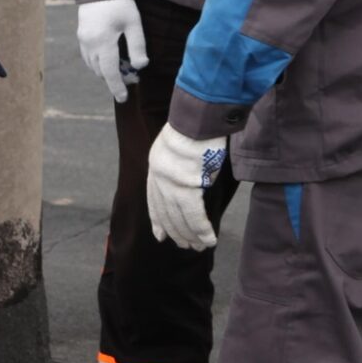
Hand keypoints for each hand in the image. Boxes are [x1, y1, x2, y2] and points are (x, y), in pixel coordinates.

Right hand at [77, 0, 148, 101]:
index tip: (123, 98)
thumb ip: (137, 45)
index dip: (117, 87)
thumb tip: (140, 66)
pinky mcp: (81, 37)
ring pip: (94, 66)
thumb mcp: (133, 23)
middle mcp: (90, 44)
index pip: (110, 72)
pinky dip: (99, 63)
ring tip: (124, 68)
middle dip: (115, 79)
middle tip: (133, 77)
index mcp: (103, 42)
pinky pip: (89, 58)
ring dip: (107, 72)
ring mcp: (83, 41)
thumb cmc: (120, 3)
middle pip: (101, 71)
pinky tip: (111, 59)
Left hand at [147, 124, 226, 250]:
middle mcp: (159, 176)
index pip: (153, 200)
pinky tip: (208, 239)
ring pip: (180, 217)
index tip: (160, 235)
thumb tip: (193, 178)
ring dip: (191, 235)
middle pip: (166, 212)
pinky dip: (202, 229)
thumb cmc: (197, 125)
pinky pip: (194, 215)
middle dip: (177, 232)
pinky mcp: (187, 186)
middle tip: (187, 246)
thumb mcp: (179, 143)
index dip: (158, 220)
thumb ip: (180, 163)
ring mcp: (171, 183)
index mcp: (155, 165)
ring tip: (200, 247)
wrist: (200, 115)